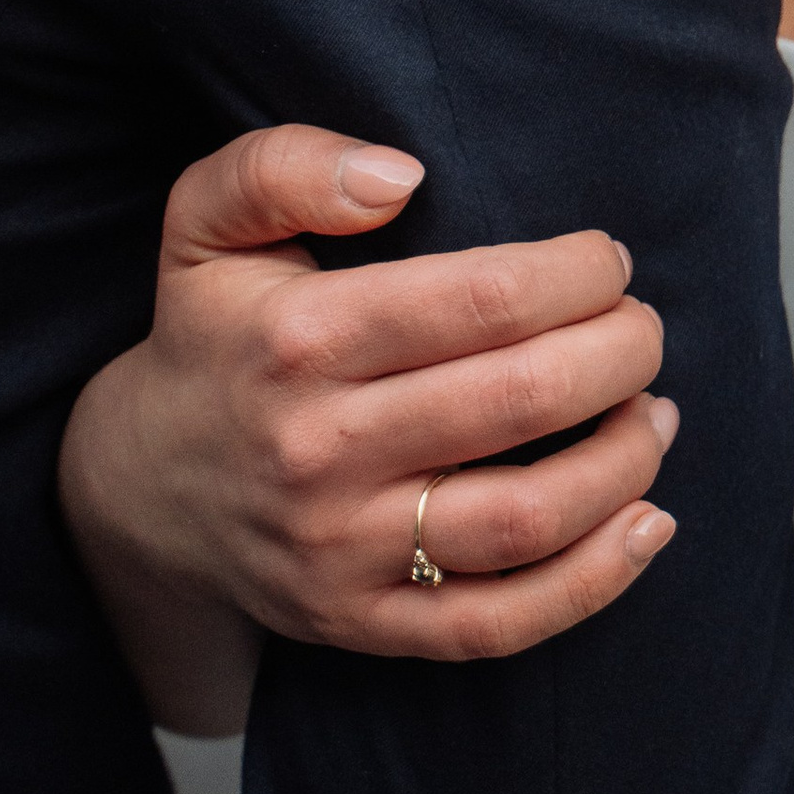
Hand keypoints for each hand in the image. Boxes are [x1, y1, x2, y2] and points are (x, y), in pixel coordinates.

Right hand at [60, 125, 678, 734]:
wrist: (140, 490)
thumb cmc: (213, 334)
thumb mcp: (207, 222)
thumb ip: (285, 166)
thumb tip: (399, 175)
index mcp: (299, 340)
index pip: (480, 300)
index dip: (575, 274)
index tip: (608, 259)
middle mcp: (321, 452)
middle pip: (519, 400)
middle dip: (618, 353)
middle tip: (644, 328)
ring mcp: (343, 553)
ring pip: (525, 519)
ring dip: (622, 461)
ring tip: (654, 412)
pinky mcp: (362, 627)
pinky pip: (498, 624)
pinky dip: (594, 581)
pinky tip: (647, 524)